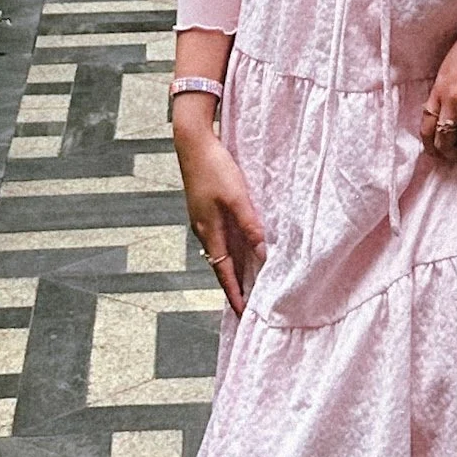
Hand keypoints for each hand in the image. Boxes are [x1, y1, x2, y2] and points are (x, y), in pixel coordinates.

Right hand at [173, 103, 267, 310]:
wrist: (192, 142)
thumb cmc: (215, 168)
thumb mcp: (237, 198)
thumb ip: (250, 225)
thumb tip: (264, 253)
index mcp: (209, 231)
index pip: (224, 272)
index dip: (234, 293)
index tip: (242, 313)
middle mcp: (203, 230)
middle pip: (220, 265)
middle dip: (233, 286)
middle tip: (247, 305)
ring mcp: (202, 218)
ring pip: (220, 251)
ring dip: (232, 268)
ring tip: (247, 282)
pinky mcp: (204, 207)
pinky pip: (219, 237)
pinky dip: (230, 249)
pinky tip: (241, 246)